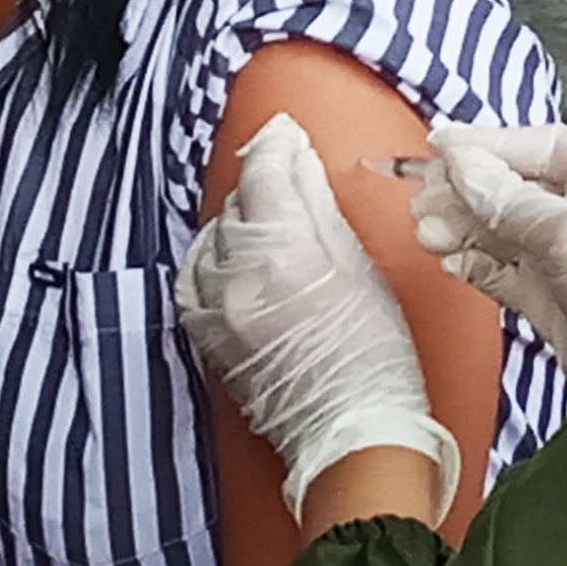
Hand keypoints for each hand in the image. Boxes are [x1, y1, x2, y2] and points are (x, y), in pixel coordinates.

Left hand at [175, 115, 461, 525]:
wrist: (352, 432)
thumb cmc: (374, 357)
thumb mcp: (360, 269)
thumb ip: (319, 208)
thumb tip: (297, 160)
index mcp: (285, 256)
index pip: (264, 177)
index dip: (275, 147)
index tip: (283, 133)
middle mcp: (240, 279)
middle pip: (238, 205)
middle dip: (261, 184)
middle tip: (286, 175)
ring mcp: (218, 310)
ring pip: (212, 239)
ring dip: (236, 222)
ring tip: (267, 222)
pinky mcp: (208, 335)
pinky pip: (192, 279)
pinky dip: (208, 259)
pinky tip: (230, 257)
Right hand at [408, 120, 566, 398]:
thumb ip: (509, 199)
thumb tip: (466, 167)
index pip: (542, 144)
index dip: (490, 143)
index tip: (444, 145)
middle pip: (516, 187)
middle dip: (468, 188)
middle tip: (426, 191)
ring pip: (503, 231)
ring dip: (463, 227)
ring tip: (429, 227)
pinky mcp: (553, 300)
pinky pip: (503, 272)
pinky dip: (475, 264)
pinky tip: (452, 259)